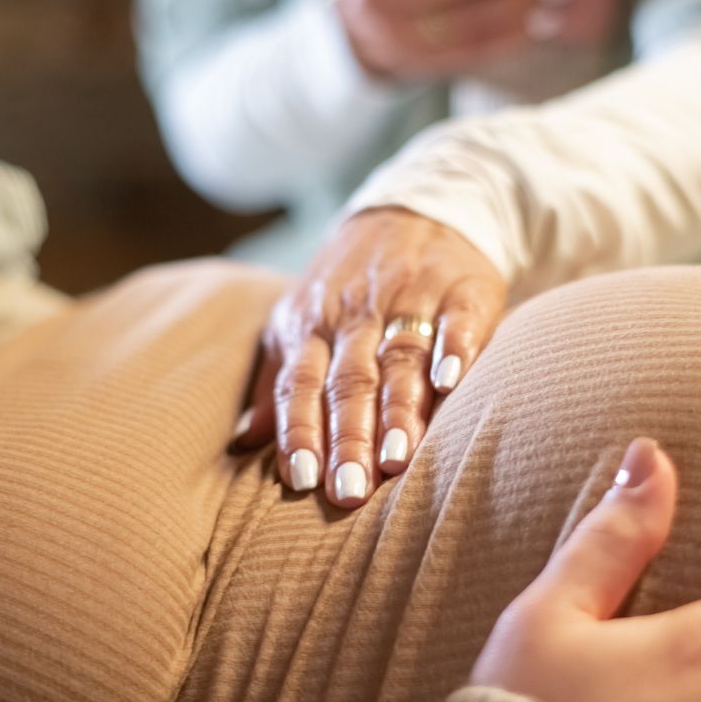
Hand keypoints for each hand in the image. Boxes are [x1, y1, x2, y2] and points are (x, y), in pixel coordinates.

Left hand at [232, 207, 505, 505]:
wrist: (413, 211)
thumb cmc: (348, 287)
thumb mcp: (299, 321)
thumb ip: (275, 383)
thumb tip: (241, 444)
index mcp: (310, 326)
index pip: (300, 385)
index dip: (300, 431)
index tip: (303, 479)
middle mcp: (355, 315)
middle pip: (349, 382)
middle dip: (348, 438)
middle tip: (350, 490)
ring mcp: (409, 299)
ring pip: (400, 359)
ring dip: (398, 410)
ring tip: (397, 460)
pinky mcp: (460, 289)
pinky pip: (455, 322)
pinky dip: (453, 351)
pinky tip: (450, 383)